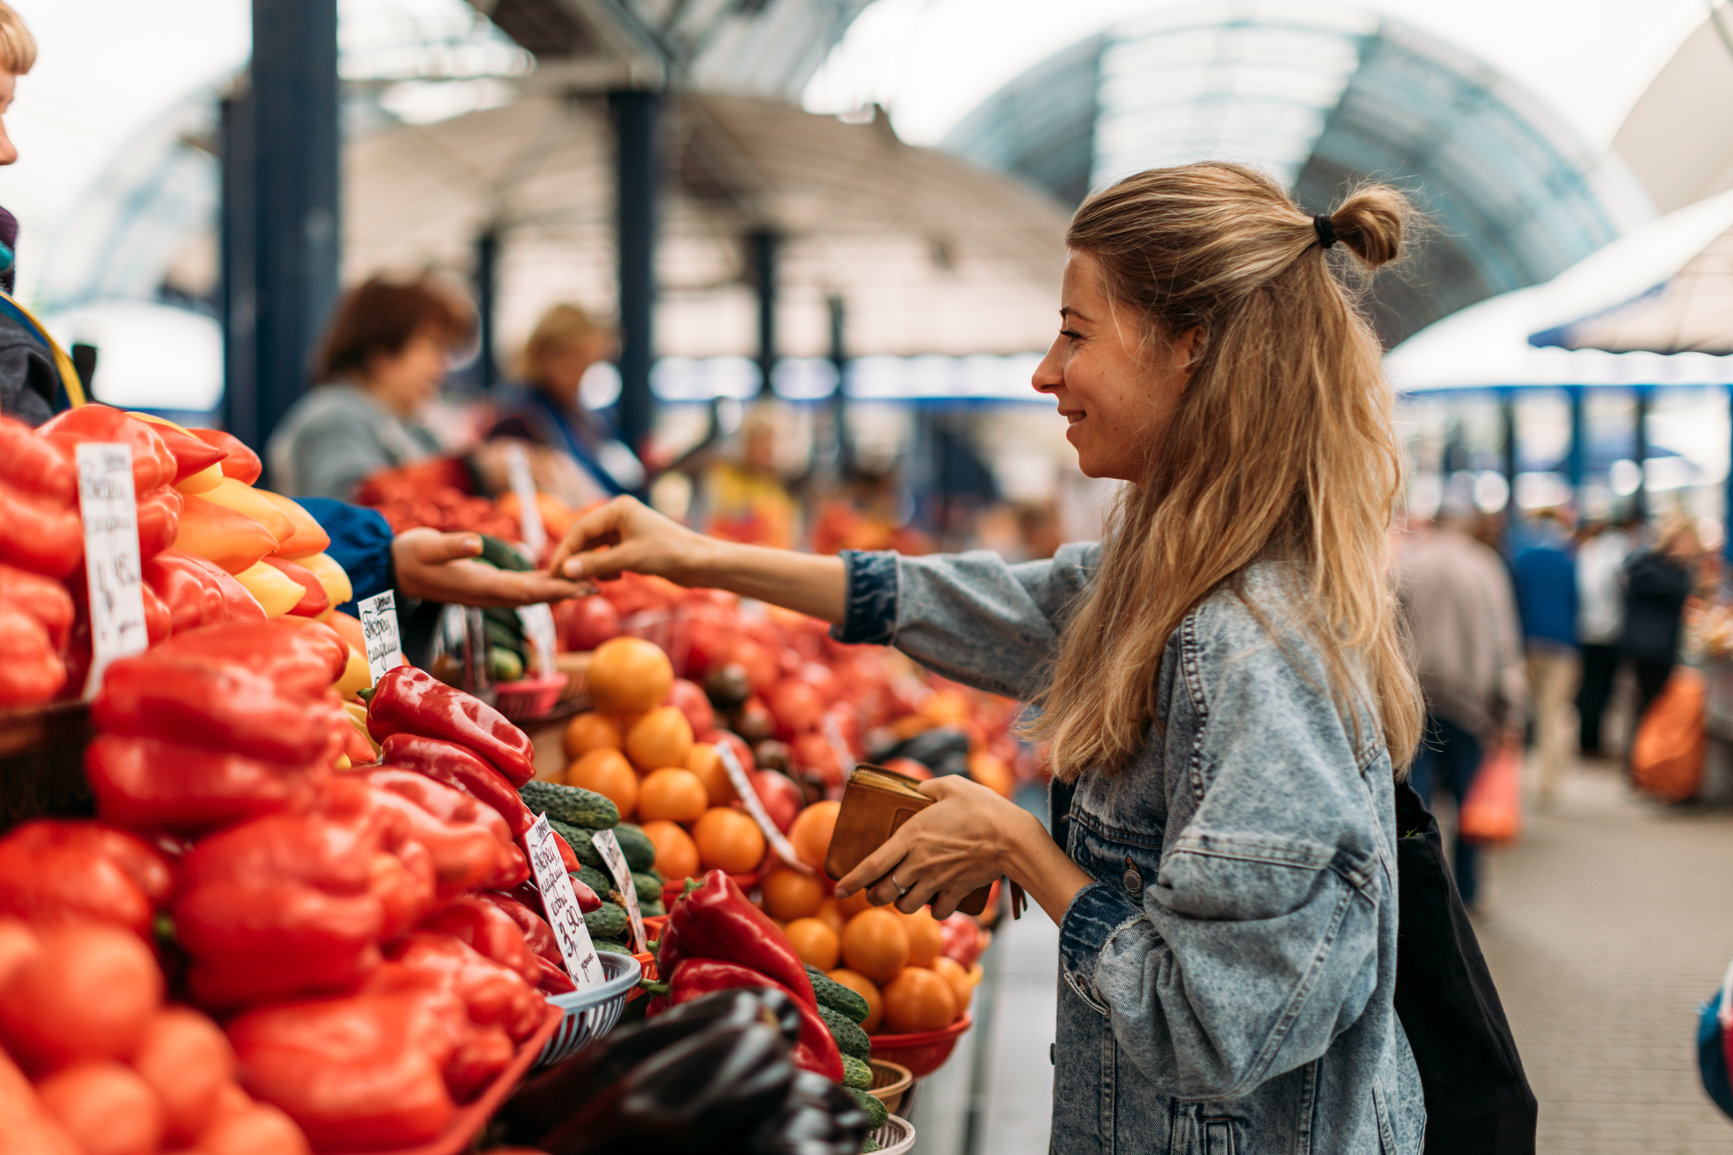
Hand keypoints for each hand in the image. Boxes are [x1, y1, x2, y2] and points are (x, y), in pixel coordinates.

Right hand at [393, 527, 591, 606]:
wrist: (395, 568)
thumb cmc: (411, 555)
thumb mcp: (427, 546)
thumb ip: (451, 545)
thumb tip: (475, 542)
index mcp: (479, 586)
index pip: (524, 591)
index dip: (554, 589)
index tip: (578, 585)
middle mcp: (488, 593)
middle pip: (535, 596)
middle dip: (566, 591)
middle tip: (598, 584)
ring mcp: (488, 591)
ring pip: (530, 593)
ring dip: (559, 589)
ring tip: (589, 582)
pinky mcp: (487, 584)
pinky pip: (522, 587)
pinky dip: (543, 584)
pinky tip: (560, 579)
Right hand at [545, 495, 707, 584]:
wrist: (699, 563)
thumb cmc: (669, 554)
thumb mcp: (629, 560)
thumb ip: (595, 565)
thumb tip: (565, 570)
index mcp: (618, 509)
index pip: (581, 529)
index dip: (566, 551)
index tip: (555, 572)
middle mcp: (620, 516)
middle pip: (586, 538)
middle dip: (577, 560)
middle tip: (565, 581)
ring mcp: (626, 530)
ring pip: (596, 549)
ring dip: (592, 566)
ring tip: (590, 583)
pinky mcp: (632, 544)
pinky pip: (607, 556)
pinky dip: (605, 568)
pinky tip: (614, 579)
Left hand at [834, 777, 1037, 919]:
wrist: (1012, 838)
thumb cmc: (982, 808)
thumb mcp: (952, 785)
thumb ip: (929, 787)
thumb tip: (918, 789)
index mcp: (910, 837)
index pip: (871, 866)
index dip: (851, 881)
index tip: (838, 889)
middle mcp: (918, 864)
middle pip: (884, 893)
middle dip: (875, 895)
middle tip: (877, 889)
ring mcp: (937, 881)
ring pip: (906, 906)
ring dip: (903, 902)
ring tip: (907, 892)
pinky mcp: (956, 892)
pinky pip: (937, 911)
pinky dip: (934, 909)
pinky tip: (936, 899)